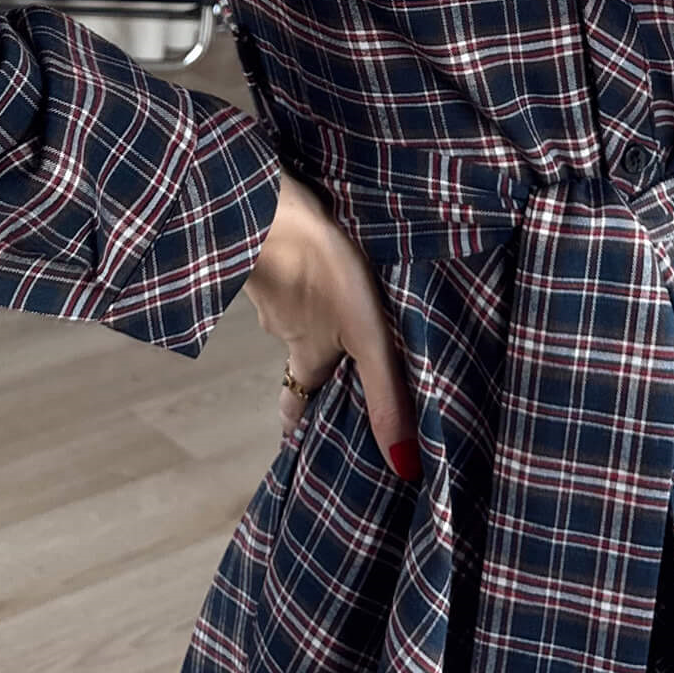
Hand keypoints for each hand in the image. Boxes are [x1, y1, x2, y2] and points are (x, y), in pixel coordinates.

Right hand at [243, 168, 421, 475]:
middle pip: (300, 351)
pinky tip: (325, 245)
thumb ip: (384, 394)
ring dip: (314, 305)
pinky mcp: (272, 245)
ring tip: (344, 292)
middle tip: (337, 356)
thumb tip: (405, 466)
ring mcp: (274, 285)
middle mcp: (284, 326)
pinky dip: (305, 265)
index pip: (297, 400)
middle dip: (316, 357)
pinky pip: (289, 264)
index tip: (297, 433)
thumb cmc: (321, 271)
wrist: (269, 206)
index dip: (299, 418)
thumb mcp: (364, 339)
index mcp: (306, 353)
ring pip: (295, 306)